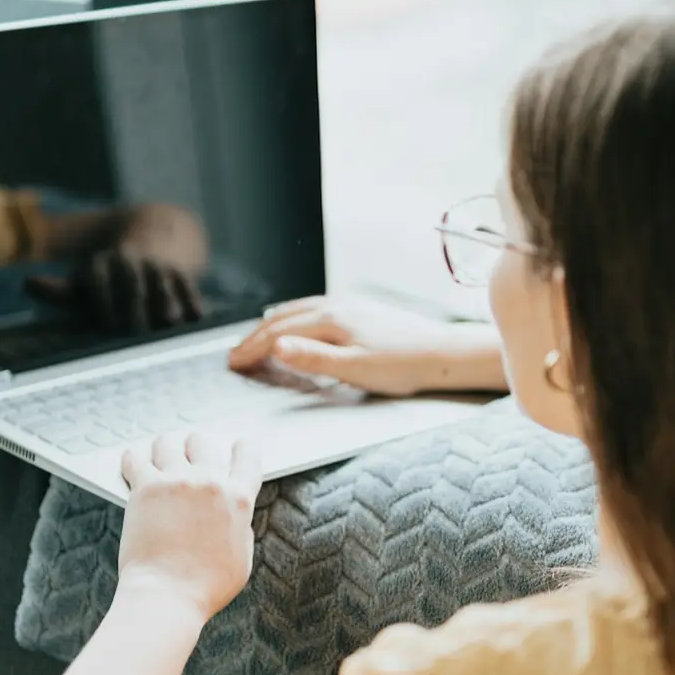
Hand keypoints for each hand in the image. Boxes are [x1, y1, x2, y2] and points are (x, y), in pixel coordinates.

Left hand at [26, 251, 203, 334]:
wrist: (155, 235)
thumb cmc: (112, 276)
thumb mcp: (85, 281)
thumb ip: (59, 291)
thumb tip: (27, 284)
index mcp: (101, 263)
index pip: (99, 278)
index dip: (103, 300)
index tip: (107, 324)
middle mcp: (129, 261)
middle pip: (132, 286)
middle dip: (135, 307)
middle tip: (136, 332)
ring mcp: (157, 266)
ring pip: (161, 285)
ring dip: (166, 302)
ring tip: (168, 320)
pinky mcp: (181, 272)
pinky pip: (187, 286)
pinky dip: (192, 299)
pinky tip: (197, 316)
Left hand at [119, 432, 262, 619]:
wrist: (167, 595)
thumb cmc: (206, 587)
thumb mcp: (242, 557)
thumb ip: (239, 527)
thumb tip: (231, 515)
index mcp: (238, 498)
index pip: (248, 457)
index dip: (244, 448)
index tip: (239, 446)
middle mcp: (209, 482)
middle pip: (202, 443)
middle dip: (196, 448)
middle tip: (189, 455)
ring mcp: (176, 481)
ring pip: (168, 443)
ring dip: (164, 449)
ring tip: (158, 457)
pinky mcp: (145, 487)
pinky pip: (134, 458)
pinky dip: (132, 460)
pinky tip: (131, 463)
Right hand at [229, 296, 483, 395]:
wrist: (441, 353)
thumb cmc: (402, 366)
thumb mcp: (355, 369)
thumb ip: (313, 359)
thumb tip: (276, 347)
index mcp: (331, 319)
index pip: (278, 332)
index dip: (252, 348)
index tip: (233, 362)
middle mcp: (337, 305)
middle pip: (284, 318)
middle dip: (255, 336)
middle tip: (235, 354)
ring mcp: (349, 304)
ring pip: (298, 310)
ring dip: (272, 325)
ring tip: (256, 339)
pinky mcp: (361, 309)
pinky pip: (314, 309)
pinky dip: (294, 319)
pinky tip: (297, 326)